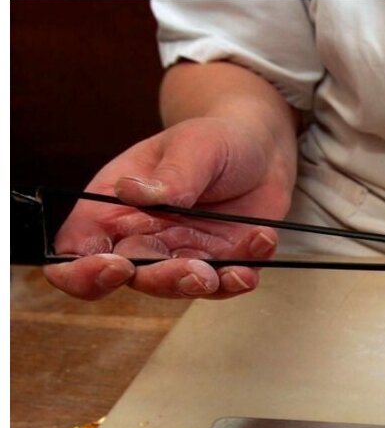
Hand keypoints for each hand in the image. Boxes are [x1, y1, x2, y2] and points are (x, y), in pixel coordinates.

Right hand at [42, 116, 294, 299]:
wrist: (260, 147)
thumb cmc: (213, 140)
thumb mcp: (192, 146)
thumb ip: (170, 175)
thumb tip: (132, 192)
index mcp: (114, 207)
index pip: (78, 251)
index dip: (84, 271)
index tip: (115, 266)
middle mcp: (144, 238)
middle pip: (135, 278)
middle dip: (164, 281)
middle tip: (197, 271)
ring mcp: (184, 254)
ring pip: (181, 288)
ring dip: (205, 285)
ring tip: (234, 271)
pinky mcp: (222, 263)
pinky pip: (227, 282)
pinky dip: (244, 274)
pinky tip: (262, 242)